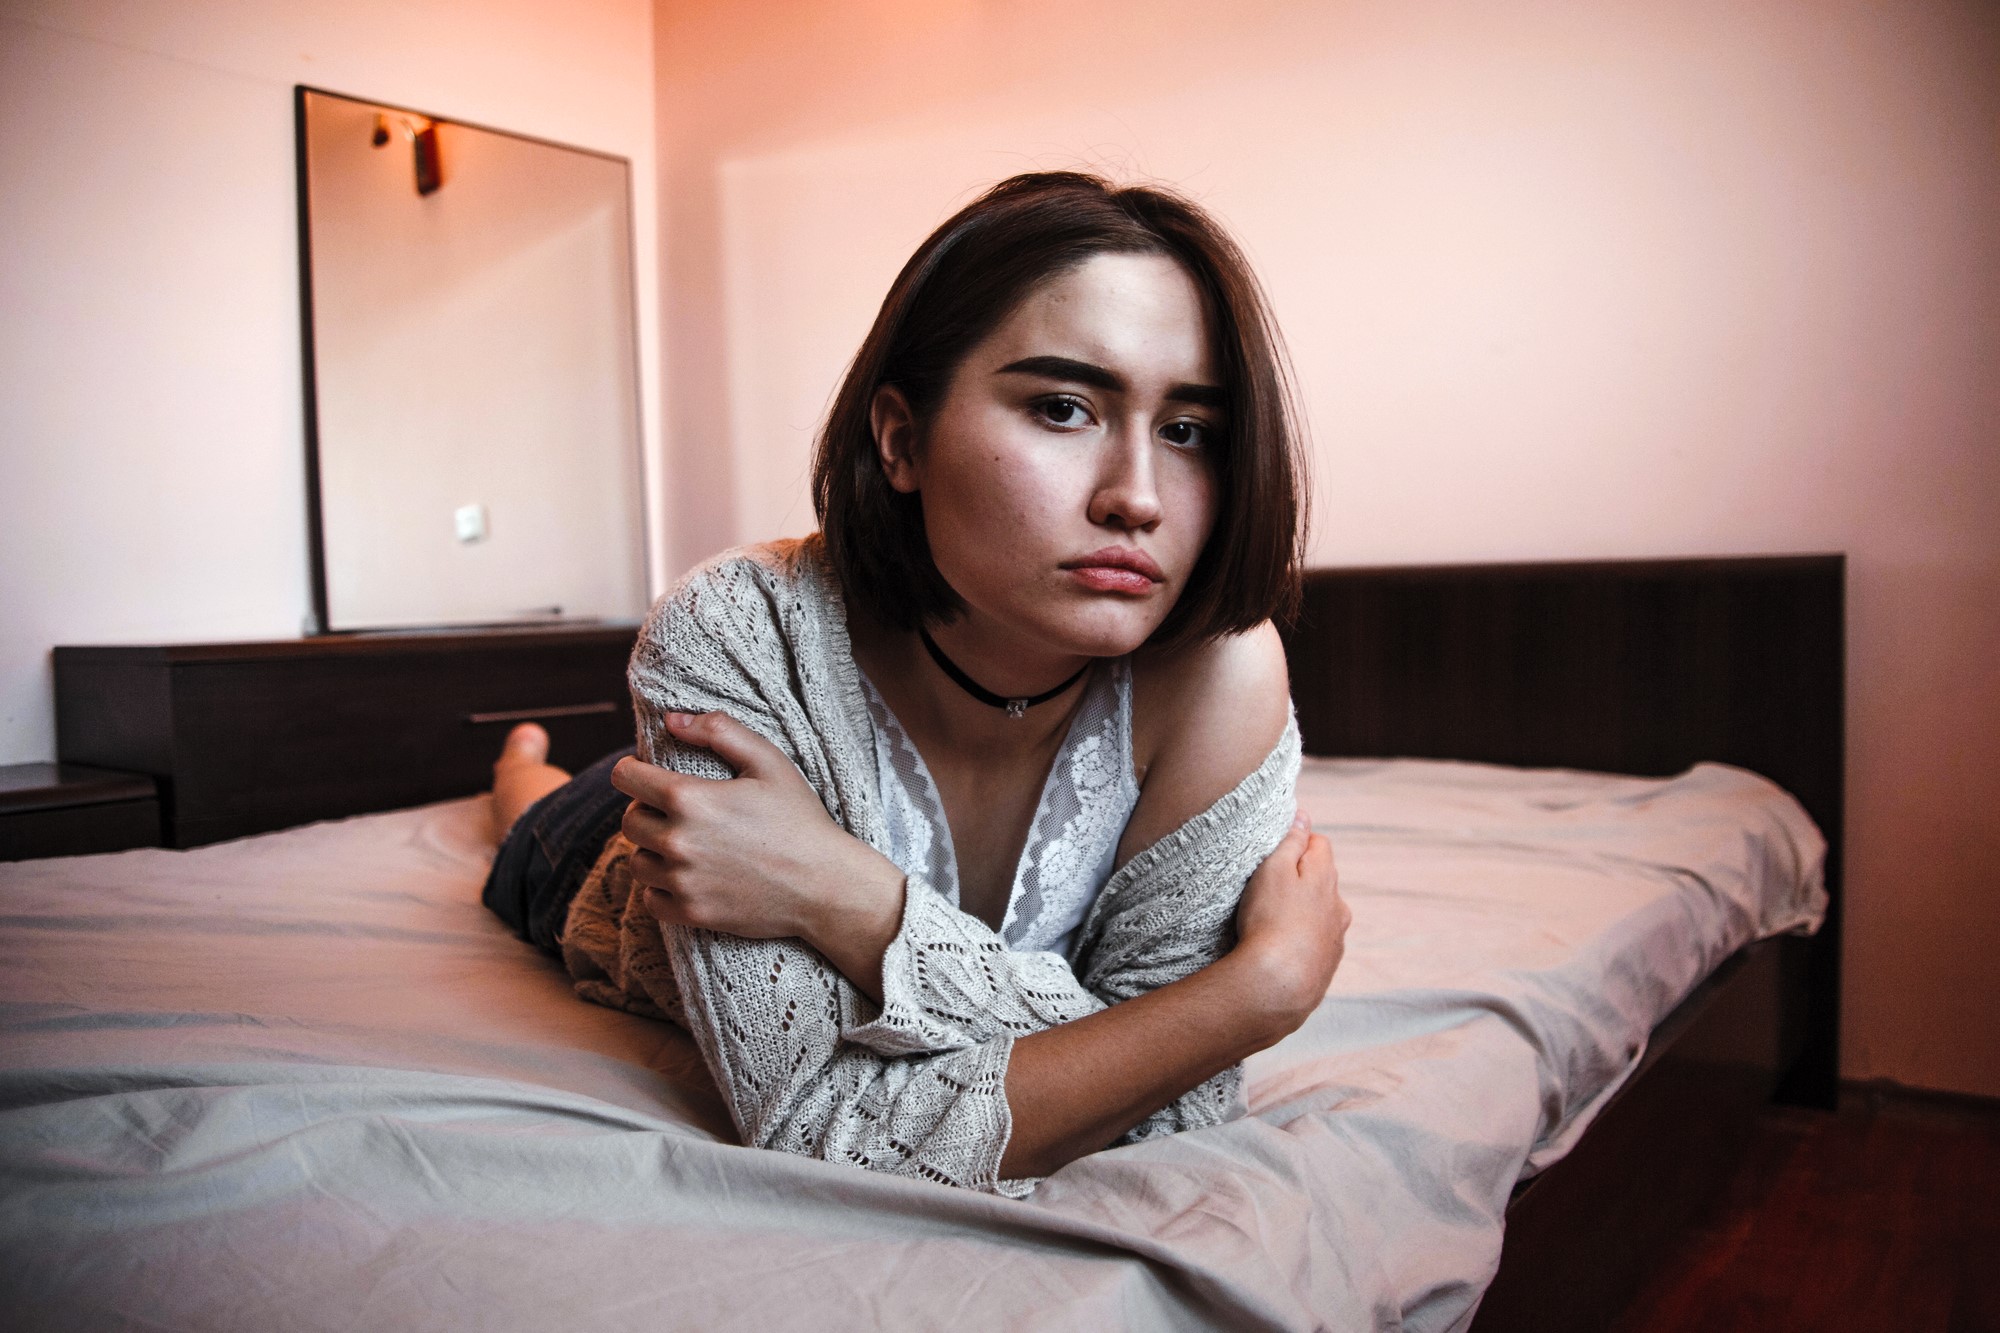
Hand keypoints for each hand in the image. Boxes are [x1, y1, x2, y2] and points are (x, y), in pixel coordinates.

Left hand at [612, 712, 905, 956]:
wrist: (824, 886)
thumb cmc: (800, 819)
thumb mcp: (768, 761)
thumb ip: (719, 731)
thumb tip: (672, 720)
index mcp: (690, 799)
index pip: (626, 779)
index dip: (632, 771)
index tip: (644, 774)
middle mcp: (677, 842)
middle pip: (629, 821)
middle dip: (644, 810)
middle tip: (674, 811)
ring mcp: (682, 882)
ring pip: (636, 861)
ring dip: (651, 849)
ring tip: (680, 844)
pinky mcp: (690, 913)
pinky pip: (649, 899)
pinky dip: (659, 887)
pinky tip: (684, 876)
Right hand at [1228, 810, 1346, 1036]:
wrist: (1278, 985)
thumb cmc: (1271, 920)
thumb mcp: (1274, 869)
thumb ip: (1290, 841)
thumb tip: (1304, 817)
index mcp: (1326, 877)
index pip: (1320, 843)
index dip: (1297, 842)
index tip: (1272, 853)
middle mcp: (1339, 906)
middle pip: (1323, 879)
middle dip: (1300, 878)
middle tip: (1266, 887)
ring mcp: (1336, 938)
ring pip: (1321, 913)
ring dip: (1302, 912)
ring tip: (1270, 922)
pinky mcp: (1327, 966)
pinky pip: (1315, 943)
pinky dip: (1301, 940)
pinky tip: (1280, 949)